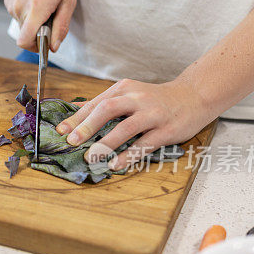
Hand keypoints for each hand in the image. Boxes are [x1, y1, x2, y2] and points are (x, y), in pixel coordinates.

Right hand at [3, 0, 75, 51]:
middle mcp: (19, 7)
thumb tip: (54, 45)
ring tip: (45, 1)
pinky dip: (28, 12)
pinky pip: (18, 14)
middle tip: (52, 15)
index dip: (36, 47)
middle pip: (25, 35)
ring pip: (22, 25)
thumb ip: (61, 26)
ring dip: (33, 20)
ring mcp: (11, 3)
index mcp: (35, 8)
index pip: (24, 41)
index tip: (46, 42)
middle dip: (38, 32)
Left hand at [55, 78, 214, 169]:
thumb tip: (72, 113)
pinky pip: (144, 144)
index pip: (95, 103)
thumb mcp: (129, 94)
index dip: (76, 118)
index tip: (60, 131)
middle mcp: (137, 99)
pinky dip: (128, 155)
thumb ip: (103, 104)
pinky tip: (115, 164)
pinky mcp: (166, 130)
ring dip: (106, 144)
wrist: (194, 96)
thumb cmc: (155, 99)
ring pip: (126, 128)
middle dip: (87, 126)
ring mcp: (152, 114)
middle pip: (107, 109)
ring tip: (91, 157)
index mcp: (123, 89)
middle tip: (72, 142)